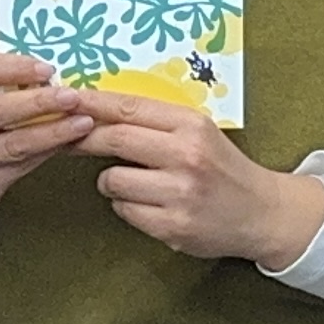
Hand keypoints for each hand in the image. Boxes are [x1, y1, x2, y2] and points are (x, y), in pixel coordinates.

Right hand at [0, 51, 95, 236]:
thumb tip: (50, 78)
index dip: (14, 67)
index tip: (47, 69)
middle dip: (39, 102)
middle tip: (72, 97)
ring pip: (13, 144)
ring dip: (52, 132)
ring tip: (82, 122)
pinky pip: (20, 166)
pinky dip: (47, 152)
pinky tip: (66, 143)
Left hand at [74, 92, 323, 268]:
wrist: (261, 212)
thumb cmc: (220, 167)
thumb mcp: (197, 132)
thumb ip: (154, 121)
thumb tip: (94, 109)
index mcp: (191, 124)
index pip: (128, 106)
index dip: (90, 102)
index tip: (63, 98)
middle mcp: (186, 155)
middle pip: (114, 138)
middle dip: (82, 139)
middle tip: (66, 139)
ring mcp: (180, 192)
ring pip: (112, 180)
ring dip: (110, 181)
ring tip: (133, 183)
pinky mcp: (173, 226)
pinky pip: (124, 210)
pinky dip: (128, 207)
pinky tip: (150, 205)